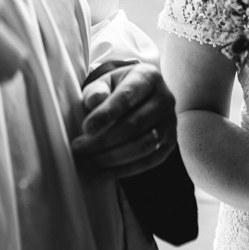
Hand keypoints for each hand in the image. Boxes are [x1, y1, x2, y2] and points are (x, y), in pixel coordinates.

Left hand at [70, 62, 176, 178]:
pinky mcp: (169, 143)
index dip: (106, 114)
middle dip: (103, 141)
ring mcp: (170, 123)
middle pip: (135, 125)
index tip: (86, 128)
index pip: (127, 97)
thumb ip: (97, 89)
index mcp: (147, 77)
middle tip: (78, 149)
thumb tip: (93, 101)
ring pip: (143, 146)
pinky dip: (125, 169)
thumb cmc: (116, 88)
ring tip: (87, 160)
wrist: (138, 96)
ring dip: (112, 158)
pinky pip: (150, 161)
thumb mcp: (105, 82)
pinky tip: (103, 171)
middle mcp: (165, 99)